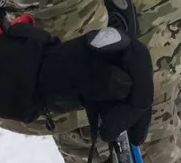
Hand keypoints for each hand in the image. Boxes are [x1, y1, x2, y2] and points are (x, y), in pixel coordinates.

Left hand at [0, 19, 152, 142]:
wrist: (40, 81)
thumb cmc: (56, 70)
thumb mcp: (74, 70)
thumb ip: (100, 76)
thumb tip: (127, 86)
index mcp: (117, 42)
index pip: (139, 60)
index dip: (140, 82)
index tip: (137, 106)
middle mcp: (126, 57)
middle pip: (140, 82)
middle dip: (131, 108)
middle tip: (111, 131)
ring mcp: (124, 75)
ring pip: (136, 98)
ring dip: (129, 119)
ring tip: (109, 135)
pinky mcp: (117, 93)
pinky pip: (128, 107)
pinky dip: (129, 121)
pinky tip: (132, 137)